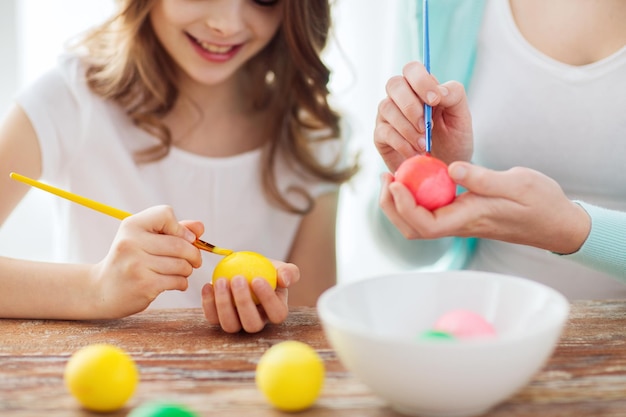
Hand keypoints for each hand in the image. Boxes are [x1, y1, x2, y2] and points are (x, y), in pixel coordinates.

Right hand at [89, 205, 202, 317]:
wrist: (102, 289)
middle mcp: (131, 243)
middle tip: (194, 260)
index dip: (180, 227)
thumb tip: (200, 227)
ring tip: (181, 271)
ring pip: (182, 265)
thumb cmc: (130, 260)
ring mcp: (137, 265)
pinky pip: (178, 281)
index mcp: (131, 226)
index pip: (166, 214)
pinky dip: (182, 282)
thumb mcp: (145, 238)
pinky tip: (173, 283)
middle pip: (180, 244)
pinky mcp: (144, 285)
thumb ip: (174, 229)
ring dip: (188, 269)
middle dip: (194, 253)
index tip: (182, 239)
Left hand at [201, 260, 300, 332]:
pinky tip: (208, 285)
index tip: (258, 279)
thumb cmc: (266, 270)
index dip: (268, 300)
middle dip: (244, 303)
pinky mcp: (219, 320)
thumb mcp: (280, 268)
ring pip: (230, 325)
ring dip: (224, 304)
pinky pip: (212, 318)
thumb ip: (288, 272)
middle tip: (238, 279)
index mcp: (275, 312)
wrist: (245, 271)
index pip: (277, 313)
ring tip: (221, 280)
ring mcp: (237, 324)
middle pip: (252, 325)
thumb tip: (285, 279)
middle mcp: (257, 323)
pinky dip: (208, 303)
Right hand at [374, 61, 473, 169]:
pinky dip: (402, 143)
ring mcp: (388, 116)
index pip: (412, 69)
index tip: (435, 101)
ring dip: (407, 127)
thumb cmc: (453, 140)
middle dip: (410, 105)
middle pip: (394, 84)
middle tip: (427, 126)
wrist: (444, 168)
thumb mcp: (462, 117)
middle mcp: (400, 98)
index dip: (421, 81)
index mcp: (420, 88)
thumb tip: (439, 91)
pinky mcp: (381, 136)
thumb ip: (455, 96)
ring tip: (425, 145)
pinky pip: (384, 132)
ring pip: (386, 108)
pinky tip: (415, 153)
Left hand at [380, 161, 590, 253]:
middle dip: (391, 206)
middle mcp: (458, 225)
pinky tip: (412, 177)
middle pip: (412, 228)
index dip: (404, 205)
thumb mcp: (517, 184)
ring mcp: (458, 222)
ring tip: (392, 176)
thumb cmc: (540, 203)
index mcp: (468, 220)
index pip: (425, 223)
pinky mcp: (460, 215)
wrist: (556, 222)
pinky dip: (413, 198)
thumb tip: (450, 168)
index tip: (394, 181)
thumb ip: (482, 178)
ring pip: (417, 223)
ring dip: (398, 204)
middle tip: (385, 177)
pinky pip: (428, 212)